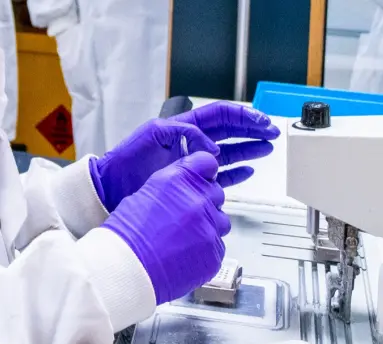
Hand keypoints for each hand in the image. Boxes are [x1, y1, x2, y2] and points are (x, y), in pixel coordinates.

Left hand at [93, 101, 279, 211]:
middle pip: (230, 132)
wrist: (111, 188)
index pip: (221, 116)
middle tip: (271, 133)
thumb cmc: (126, 161)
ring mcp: (194, 163)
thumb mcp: (153, 136)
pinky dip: (236, 173)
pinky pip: (220, 175)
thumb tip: (211, 146)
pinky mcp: (193, 181)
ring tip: (266, 148)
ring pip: (229, 153)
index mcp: (184, 127)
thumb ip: (184, 134)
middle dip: (252, 131)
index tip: (261, 121)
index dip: (243, 116)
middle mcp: (192, 143)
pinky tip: (247, 171)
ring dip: (248, 149)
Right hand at [102, 152, 228, 304]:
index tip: (202, 179)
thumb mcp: (145, 194)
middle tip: (185, 217)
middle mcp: (198, 201)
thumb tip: (185, 187)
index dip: (204, 172)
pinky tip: (185, 255)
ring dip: (208, 226)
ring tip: (185, 239)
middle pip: (216, 193)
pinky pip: (217, 247)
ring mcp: (209, 228)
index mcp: (178, 181)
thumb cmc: (127, 235)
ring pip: (221, 221)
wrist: (126, 268)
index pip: (207, 162)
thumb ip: (172, 185)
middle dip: (205, 202)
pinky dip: (205, 250)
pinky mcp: (214, 253)